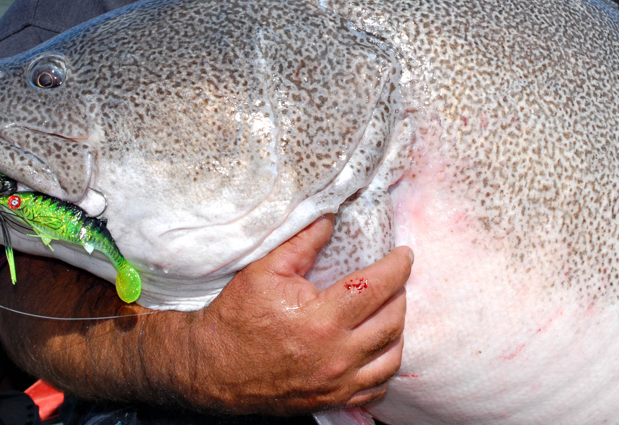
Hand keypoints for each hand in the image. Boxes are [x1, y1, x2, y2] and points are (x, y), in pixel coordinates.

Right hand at [189, 215, 412, 413]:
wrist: (214, 367)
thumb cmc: (238, 317)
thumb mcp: (266, 270)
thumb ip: (303, 243)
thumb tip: (331, 218)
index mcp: (322, 319)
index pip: (376, 287)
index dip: (397, 267)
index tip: (404, 254)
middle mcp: (336, 355)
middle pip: (392, 320)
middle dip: (399, 294)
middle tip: (395, 278)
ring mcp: (337, 382)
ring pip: (392, 356)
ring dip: (398, 329)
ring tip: (390, 308)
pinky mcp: (332, 399)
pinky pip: (376, 387)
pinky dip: (385, 365)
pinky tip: (380, 347)